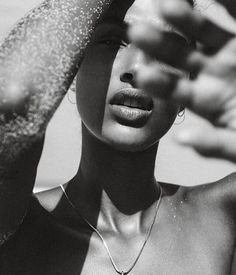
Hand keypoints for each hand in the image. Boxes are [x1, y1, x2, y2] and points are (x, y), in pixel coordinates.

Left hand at [129, 0, 235, 161]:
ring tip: (166, 4)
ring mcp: (229, 53)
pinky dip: (224, 3)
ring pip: (203, 30)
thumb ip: (215, 144)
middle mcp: (213, 74)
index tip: (142, 76)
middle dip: (160, 44)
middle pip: (181, 56)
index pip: (176, 90)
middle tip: (137, 33)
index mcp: (207, 101)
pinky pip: (235, 14)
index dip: (159, 83)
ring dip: (184, 17)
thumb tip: (182, 139)